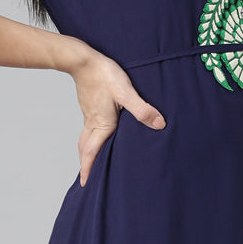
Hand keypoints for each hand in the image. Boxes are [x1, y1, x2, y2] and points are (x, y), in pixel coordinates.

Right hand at [70, 49, 165, 184]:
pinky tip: (98, 135)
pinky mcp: (90, 107)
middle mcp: (93, 122)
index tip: (84, 184)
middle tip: (86, 179)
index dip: (88, 169)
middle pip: (85, 149)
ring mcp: (89, 115)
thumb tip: (159, 124)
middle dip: (85, 165)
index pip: (91, 152)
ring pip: (85, 139)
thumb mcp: (127, 92)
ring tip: (90, 162)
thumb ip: (142, 109)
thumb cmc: (104, 74)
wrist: (83, 59)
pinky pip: (88, 129)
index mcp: (101, 124)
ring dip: (86, 153)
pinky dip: (89, 139)